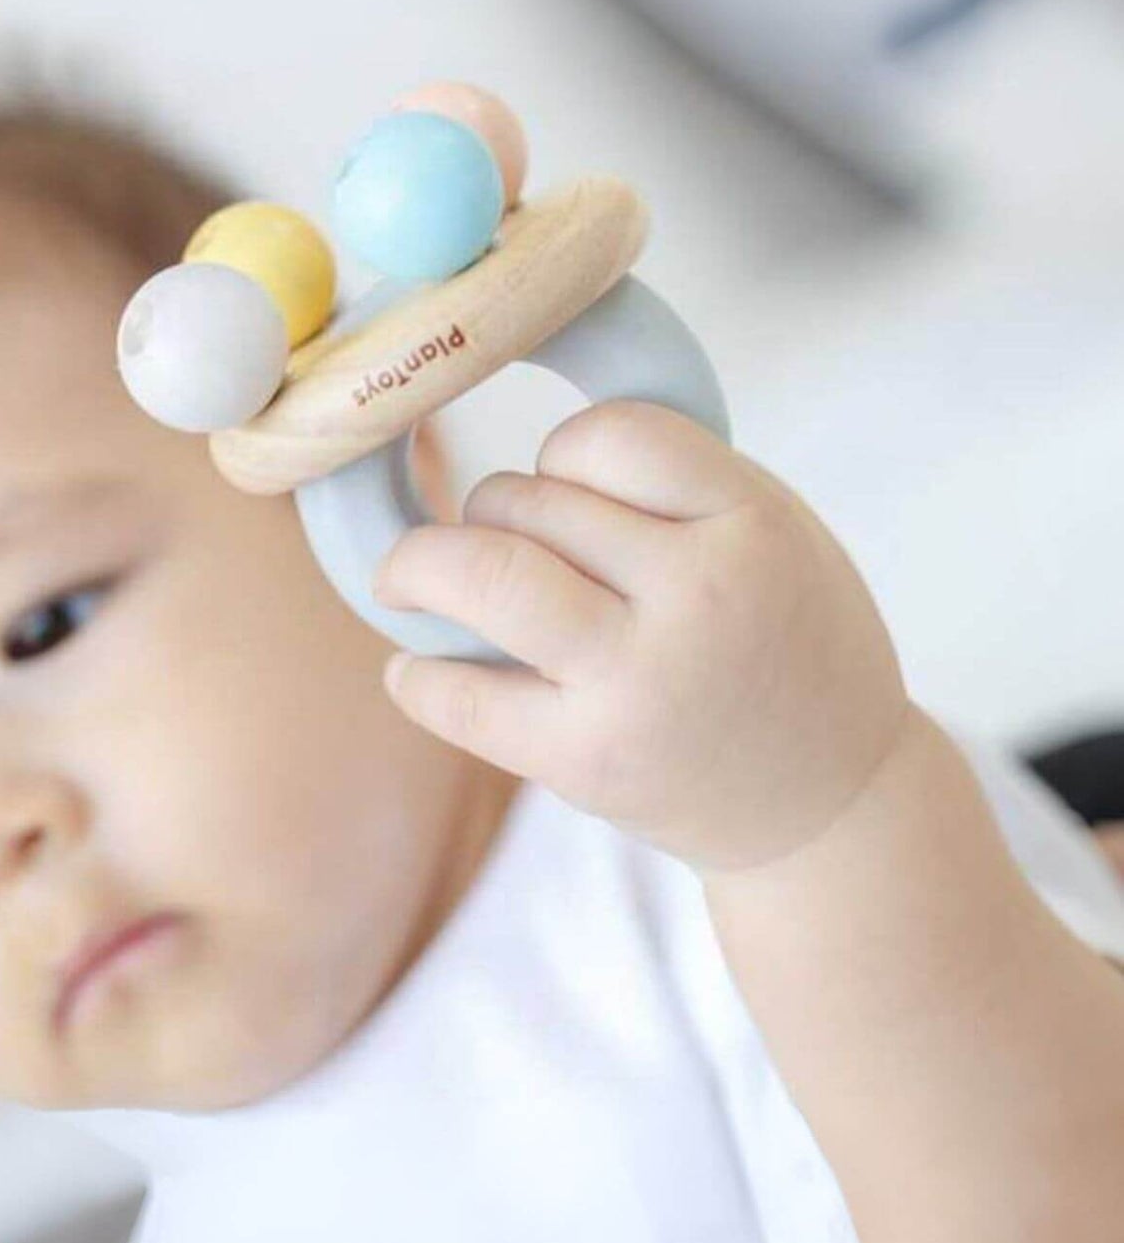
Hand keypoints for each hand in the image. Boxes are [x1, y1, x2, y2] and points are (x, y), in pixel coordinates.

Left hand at [373, 400, 911, 869]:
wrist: (834, 806)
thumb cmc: (791, 649)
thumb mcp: (779, 533)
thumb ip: (677, 484)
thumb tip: (531, 458)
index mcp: (752, 526)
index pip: (613, 435)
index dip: (568, 450)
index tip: (561, 482)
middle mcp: (696, 598)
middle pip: (531, 502)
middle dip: (496, 510)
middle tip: (497, 541)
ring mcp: (635, 683)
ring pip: (482, 573)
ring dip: (424, 566)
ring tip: (409, 581)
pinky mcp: (586, 761)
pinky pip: (461, 697)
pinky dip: (417, 675)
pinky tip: (415, 667)